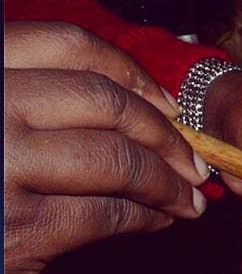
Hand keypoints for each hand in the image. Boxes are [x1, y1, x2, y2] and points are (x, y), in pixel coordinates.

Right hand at [4, 22, 209, 273]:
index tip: (165, 100)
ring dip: (167, 182)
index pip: (69, 46)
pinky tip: (156, 220)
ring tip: (185, 197)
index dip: (131, 72)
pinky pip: (108, 215)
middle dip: (165, 133)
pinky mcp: (22, 227)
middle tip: (192, 158)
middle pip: (106, 103)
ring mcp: (6, 165)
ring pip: (118, 160)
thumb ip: (27, 100)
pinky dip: (146, 218)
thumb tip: (128, 113)